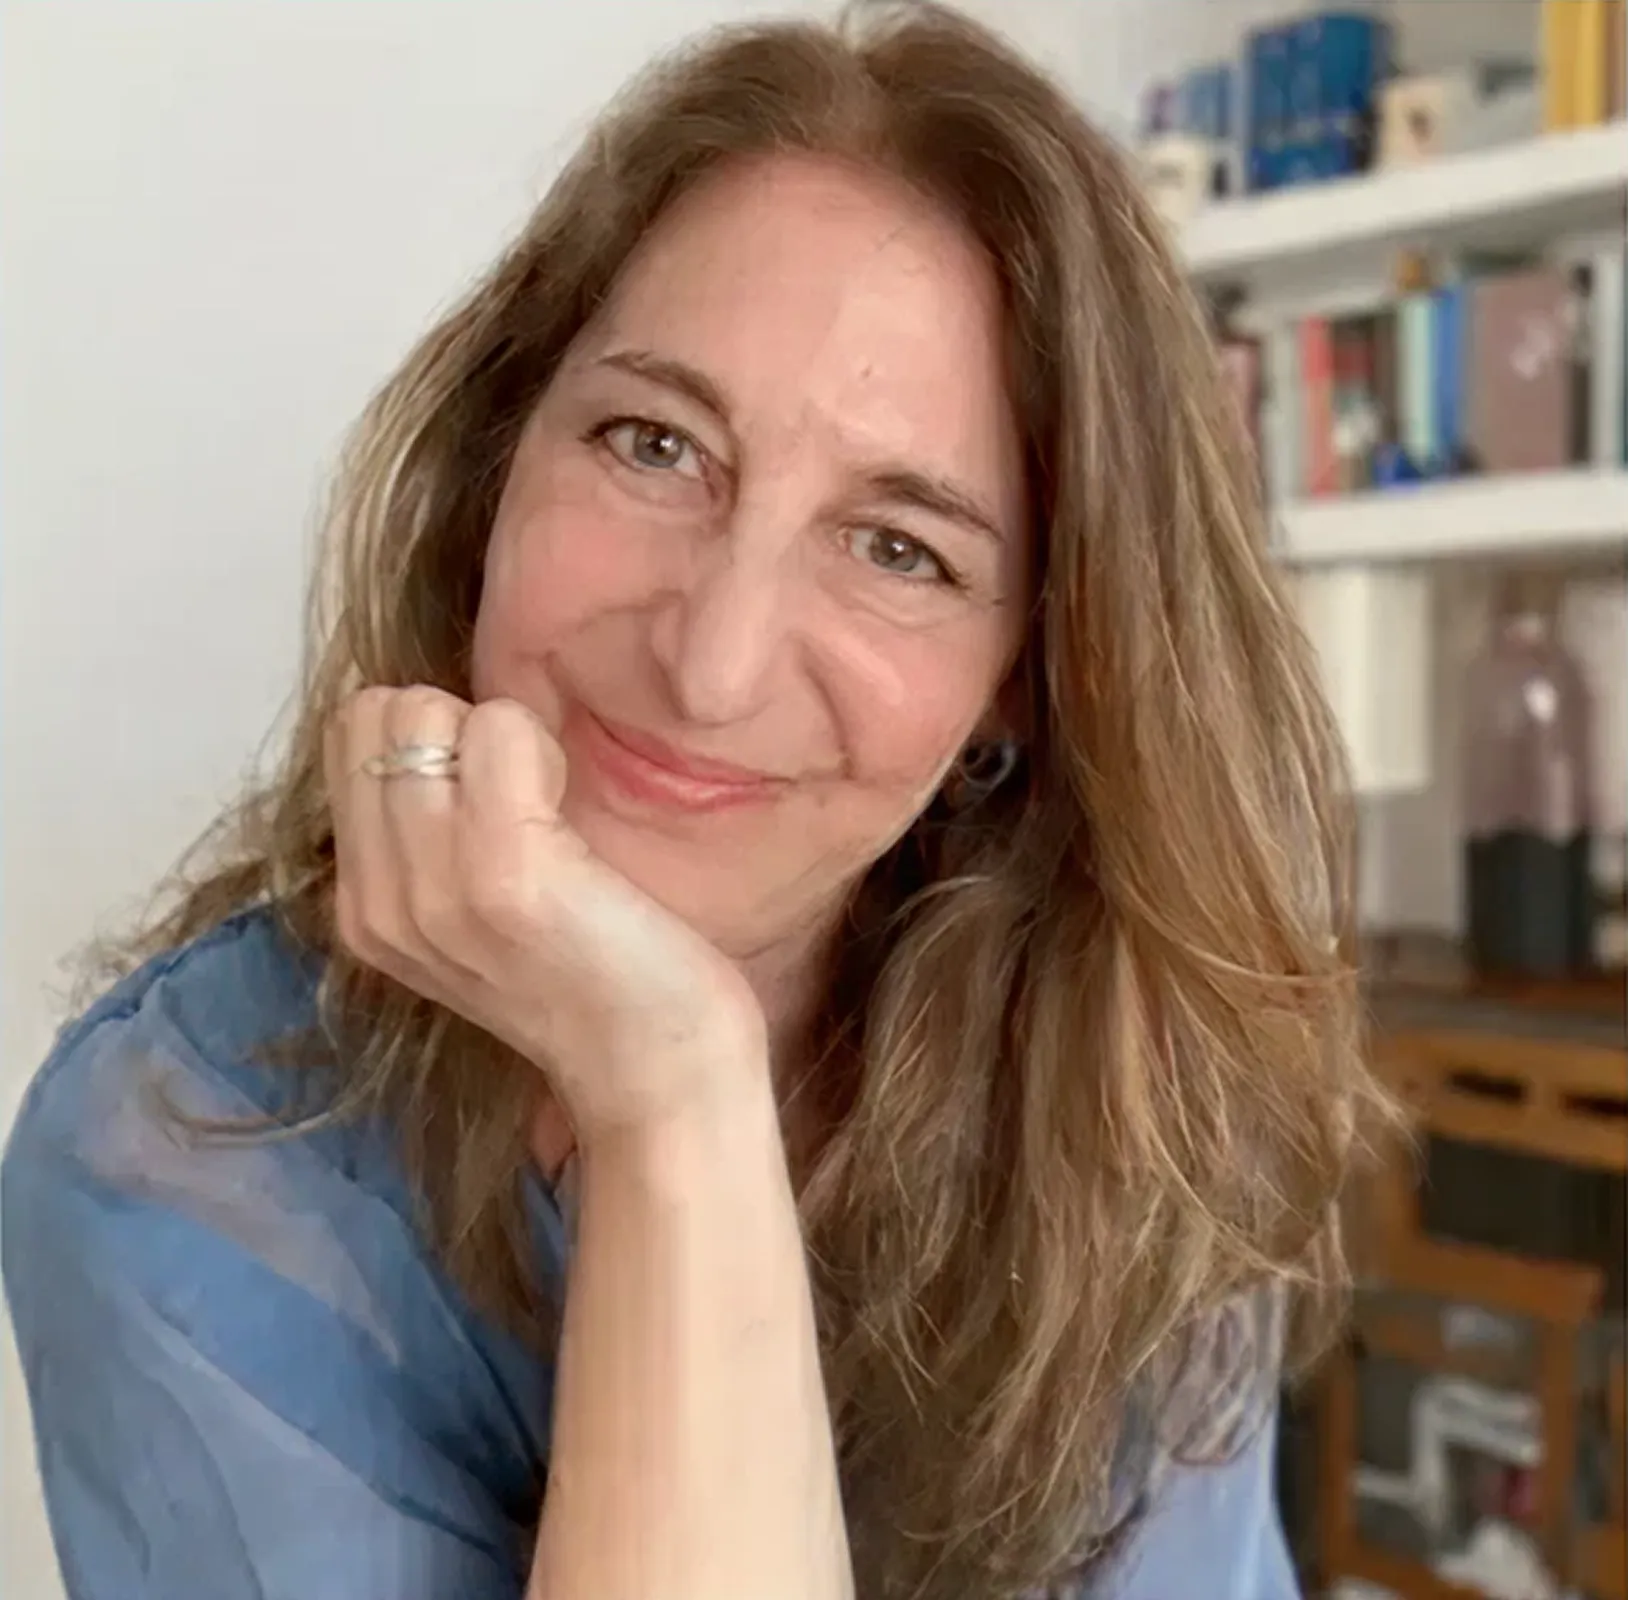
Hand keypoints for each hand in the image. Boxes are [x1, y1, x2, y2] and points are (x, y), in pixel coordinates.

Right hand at [324, 686, 769, 1143]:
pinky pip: (497, 729)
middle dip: (454, 726)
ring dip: (502, 737)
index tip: (496, 801)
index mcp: (365, 907)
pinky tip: (573, 822)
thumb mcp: (475, 918)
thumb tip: (434, 728)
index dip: (431, 740)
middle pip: (372, 714)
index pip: (349, 740)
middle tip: (523, 799)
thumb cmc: (594, 976)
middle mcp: (379, 900)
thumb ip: (432, 841)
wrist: (656, 1073)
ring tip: (549, 811)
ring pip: (419, 712)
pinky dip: (540, 748)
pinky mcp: (504, 871)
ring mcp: (434, 888)